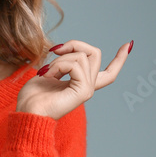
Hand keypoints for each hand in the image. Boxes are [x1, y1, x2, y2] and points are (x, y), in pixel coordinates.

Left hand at [15, 39, 132, 119]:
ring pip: (83, 56)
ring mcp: (88, 89)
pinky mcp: (83, 91)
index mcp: (82, 84)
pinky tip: (48, 75)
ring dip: (60, 59)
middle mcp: (88, 87)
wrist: (27, 112)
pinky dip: (58, 65)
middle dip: (74, 44)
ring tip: (46, 71)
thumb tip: (66, 49)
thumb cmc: (32, 96)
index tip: (128, 44)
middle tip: (54, 51)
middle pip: (95, 53)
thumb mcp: (49, 72)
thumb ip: (63, 62)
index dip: (120, 58)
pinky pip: (76, 64)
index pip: (109, 72)